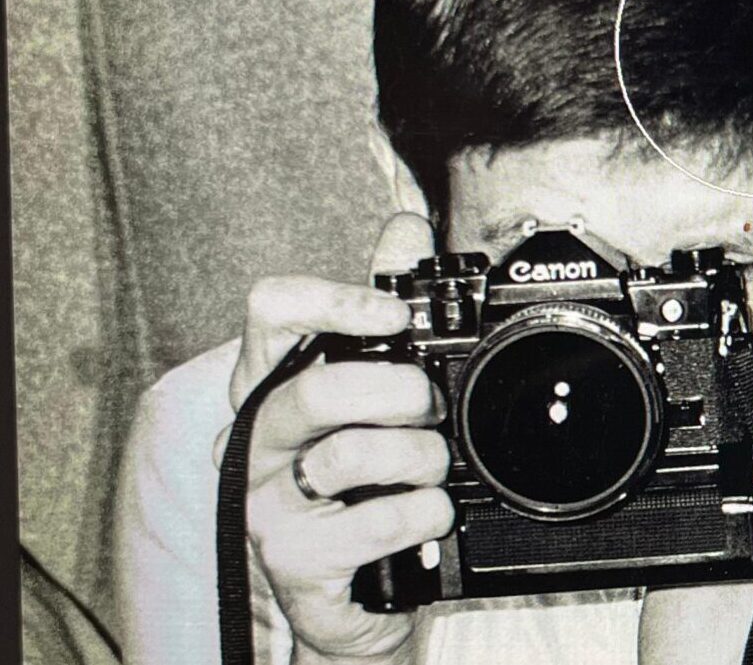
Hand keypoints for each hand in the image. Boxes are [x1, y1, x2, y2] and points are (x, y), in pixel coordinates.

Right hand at [218, 213, 449, 664]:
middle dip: (399, 393)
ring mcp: (265, 503)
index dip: (335, 300)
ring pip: (346, 456)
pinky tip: (430, 516)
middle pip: (316, 387)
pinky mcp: (292, 563)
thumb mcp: (374, 389)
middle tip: (431, 408)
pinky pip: (368, 524)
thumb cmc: (360, 478)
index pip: (272, 311)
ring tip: (434, 468)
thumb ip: (384, 307)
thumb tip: (405, 226)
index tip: (396, 314)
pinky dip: (419, 515)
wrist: (354, 588)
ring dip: (418, 459)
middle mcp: (255, 438)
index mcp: (272, 382)